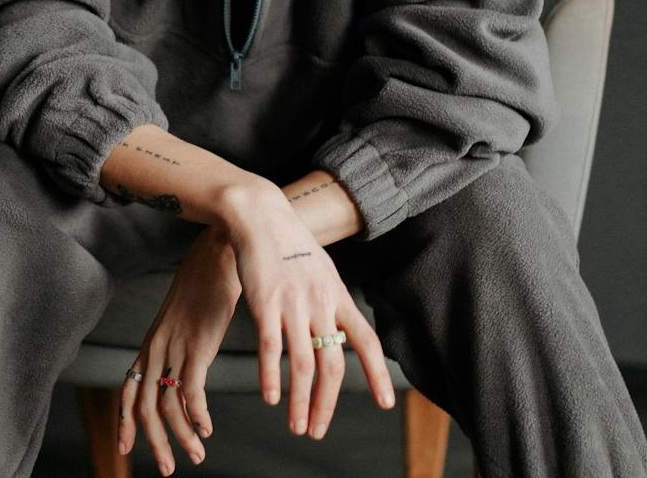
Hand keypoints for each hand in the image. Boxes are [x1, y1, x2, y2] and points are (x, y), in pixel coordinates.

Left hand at [119, 226, 240, 475]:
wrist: (219, 254)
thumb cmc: (207, 282)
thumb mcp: (185, 315)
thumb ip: (181, 341)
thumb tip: (186, 365)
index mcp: (152, 340)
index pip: (127, 387)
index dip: (124, 421)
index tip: (124, 447)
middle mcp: (157, 346)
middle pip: (143, 406)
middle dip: (153, 442)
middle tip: (165, 468)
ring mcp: (176, 347)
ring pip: (166, 405)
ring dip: (180, 437)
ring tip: (195, 456)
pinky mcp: (198, 346)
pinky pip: (190, 392)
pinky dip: (197, 416)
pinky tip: (206, 429)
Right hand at [224, 185, 395, 440]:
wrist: (261, 216)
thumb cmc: (290, 244)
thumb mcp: (322, 271)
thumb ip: (331, 303)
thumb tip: (339, 333)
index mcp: (338, 297)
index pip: (366, 341)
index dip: (377, 374)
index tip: (385, 403)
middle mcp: (321, 304)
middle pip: (332, 364)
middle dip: (327, 404)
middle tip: (318, 430)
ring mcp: (293, 304)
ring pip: (303, 365)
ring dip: (301, 402)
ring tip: (297, 425)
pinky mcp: (265, 303)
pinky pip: (272, 348)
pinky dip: (272, 377)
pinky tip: (271, 397)